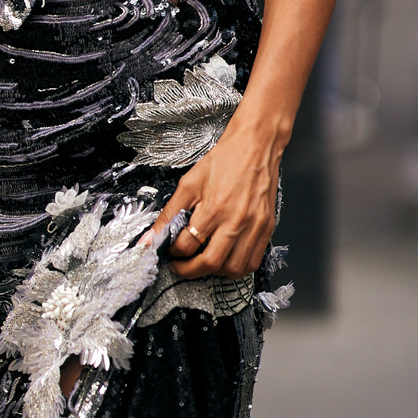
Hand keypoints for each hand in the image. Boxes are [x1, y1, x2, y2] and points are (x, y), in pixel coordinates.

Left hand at [150, 110, 283, 282]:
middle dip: (190, 271)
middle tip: (181, 266)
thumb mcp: (189, 183)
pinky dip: (237, 268)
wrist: (255, 146)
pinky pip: (253, 262)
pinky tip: (226, 259)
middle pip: (210, 263)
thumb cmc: (224, 161)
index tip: (171, 250)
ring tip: (204, 262)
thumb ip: (169, 214)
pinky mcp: (267, 229)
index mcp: (214, 208)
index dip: (174, 253)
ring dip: (215, 272)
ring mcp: (254, 227)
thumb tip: (150, 238)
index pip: (187, 245)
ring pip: (233, 269)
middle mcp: (236, 220)